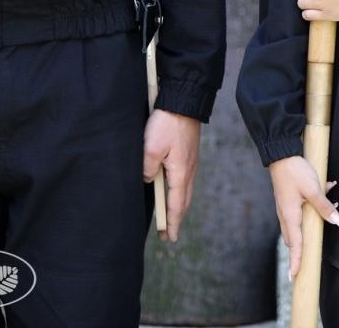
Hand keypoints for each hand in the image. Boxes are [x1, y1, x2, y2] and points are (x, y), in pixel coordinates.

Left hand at [142, 110, 201, 241]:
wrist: (184, 101)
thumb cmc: (167, 123)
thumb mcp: (150, 148)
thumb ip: (147, 168)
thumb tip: (148, 179)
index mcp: (181, 173)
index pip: (176, 205)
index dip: (171, 223)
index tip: (169, 238)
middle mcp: (189, 170)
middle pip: (183, 201)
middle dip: (176, 218)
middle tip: (168, 233)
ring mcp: (191, 162)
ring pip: (185, 190)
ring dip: (178, 206)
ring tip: (170, 216)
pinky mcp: (188, 154)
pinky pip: (185, 180)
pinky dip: (179, 192)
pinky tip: (173, 190)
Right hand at [269, 156, 338, 281]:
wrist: (281, 153)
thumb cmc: (295, 171)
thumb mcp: (313, 189)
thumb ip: (325, 207)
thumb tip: (338, 222)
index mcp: (290, 216)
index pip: (295, 244)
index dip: (296, 261)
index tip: (294, 277)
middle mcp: (286, 214)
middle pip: (294, 239)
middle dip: (300, 252)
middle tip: (302, 267)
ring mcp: (286, 207)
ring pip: (298, 225)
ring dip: (310, 226)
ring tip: (323, 218)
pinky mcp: (289, 200)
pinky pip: (301, 211)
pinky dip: (313, 208)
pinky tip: (328, 190)